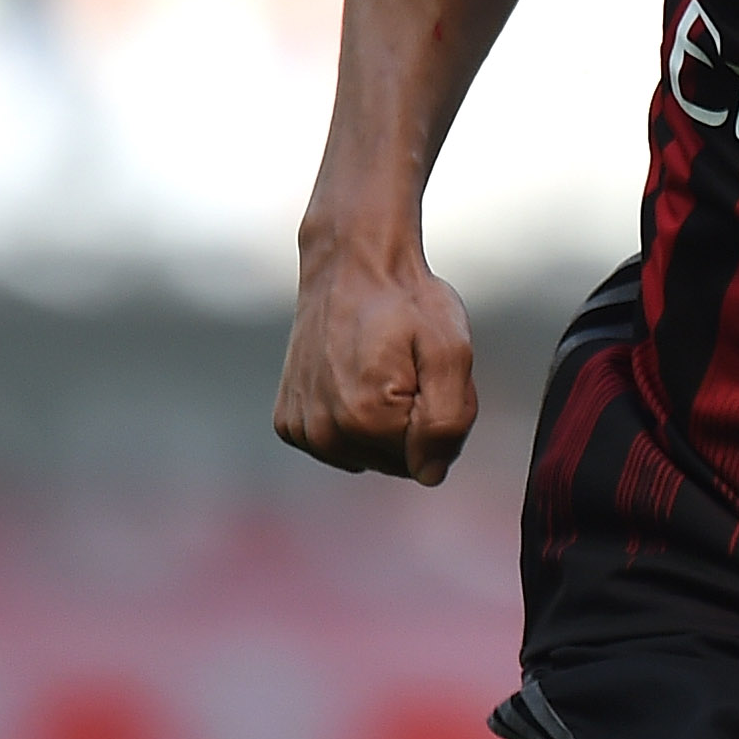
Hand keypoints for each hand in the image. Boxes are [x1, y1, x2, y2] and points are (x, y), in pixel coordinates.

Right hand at [272, 242, 476, 484]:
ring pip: (368, 454)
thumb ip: (448, 420)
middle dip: (413, 421)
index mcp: (366, 421)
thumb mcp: (450, 350)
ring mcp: (302, 431)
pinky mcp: (288, 424)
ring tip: (381, 368)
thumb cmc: (406, 302)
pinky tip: (351, 376)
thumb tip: (430, 474)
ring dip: (383, 420)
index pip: (428, 460)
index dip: (440, 416)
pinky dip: (352, 417)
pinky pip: (339, 443)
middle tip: (409, 367)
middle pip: (396, 460)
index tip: (428, 371)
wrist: (350, 264)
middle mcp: (325, 435)